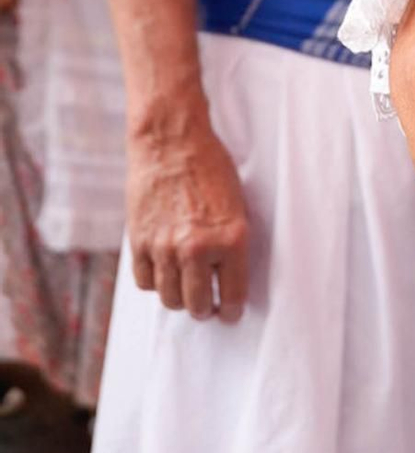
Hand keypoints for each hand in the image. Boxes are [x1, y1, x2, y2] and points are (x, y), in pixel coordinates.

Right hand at [125, 104, 250, 321]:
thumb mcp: (236, 202)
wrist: (171, 141)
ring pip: (170, 298)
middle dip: (204, 309)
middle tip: (207, 305)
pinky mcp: (140, 243)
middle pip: (198, 305)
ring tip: (185, 288)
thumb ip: (231, 240)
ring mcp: (165, 248)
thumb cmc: (210, 165)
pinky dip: (154, 281)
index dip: (232, 310)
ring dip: (179, 297)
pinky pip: (145, 282)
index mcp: (231, 238)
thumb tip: (228, 274)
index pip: (233, 295)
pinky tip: (163, 270)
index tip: (229, 312)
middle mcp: (198, 248)